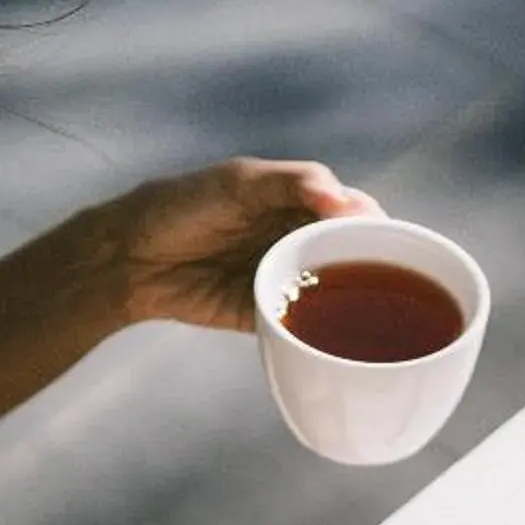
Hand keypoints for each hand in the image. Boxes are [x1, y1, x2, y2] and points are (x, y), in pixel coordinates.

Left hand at [105, 158, 380, 331]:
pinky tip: (343, 341)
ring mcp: (285, 279)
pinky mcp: (266, 315)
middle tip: (391, 282)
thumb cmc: (181, 205)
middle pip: (353, 254)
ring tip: (378, 315)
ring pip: (335, 293)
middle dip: (376, 267)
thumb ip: (292, 183)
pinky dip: (322, 333)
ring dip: (356, 304)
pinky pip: (303, 326)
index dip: (378, 225)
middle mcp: (299, 240)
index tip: (395, 240)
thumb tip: (343, 200)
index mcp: (300, 202)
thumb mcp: (239, 183)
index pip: (355, 212)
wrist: (130, 257)